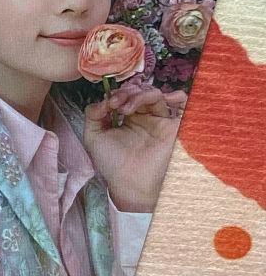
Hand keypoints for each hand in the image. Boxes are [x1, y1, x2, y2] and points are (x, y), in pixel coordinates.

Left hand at [82, 84, 187, 212]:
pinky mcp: (173, 127)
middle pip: (138, 92)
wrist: (130, 183)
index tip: (109, 103)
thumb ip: (93, 114)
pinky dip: (176, 96)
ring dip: (140, 95)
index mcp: (126, 118)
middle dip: (126, 93)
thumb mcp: (93, 136)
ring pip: (154, 95)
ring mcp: (159, 121)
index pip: (123, 96)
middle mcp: (144, 117)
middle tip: (117, 103)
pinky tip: (162, 98)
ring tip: (127, 108)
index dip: (115, 94)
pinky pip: (182, 105)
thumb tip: (103, 100)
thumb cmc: (112, 163)